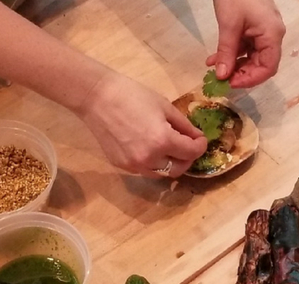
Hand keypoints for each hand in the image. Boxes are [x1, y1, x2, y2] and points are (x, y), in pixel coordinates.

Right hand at [80, 72, 207, 177]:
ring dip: (170, 164)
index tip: (201, 140)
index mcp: (162, 141)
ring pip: (161, 174)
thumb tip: (196, 137)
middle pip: (178, 169)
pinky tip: (151, 149)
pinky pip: (145, 170)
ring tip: (170, 149)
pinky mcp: (123, 167)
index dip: (200, 146)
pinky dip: (153, 163)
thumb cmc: (132, 95)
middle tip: (188, 147)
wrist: (97, 98)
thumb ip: (183, 125)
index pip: (191, 152)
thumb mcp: (164, 106)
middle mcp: (150, 159)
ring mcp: (134, 166)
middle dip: (187, 159)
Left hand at [207, 0, 285, 87]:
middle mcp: (272, 36)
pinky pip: (245, 48)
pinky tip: (215, 59)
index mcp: (272, 34)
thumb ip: (226, 53)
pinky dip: (232, 55)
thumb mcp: (229, 26)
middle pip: (261, 65)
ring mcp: (263, 32)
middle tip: (222, 78)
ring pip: (251, 58)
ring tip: (215, 69)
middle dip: (241, 74)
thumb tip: (222, 77)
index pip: (268, 68)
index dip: (251, 79)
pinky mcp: (254, 29)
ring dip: (233, 66)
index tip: (232, 83)